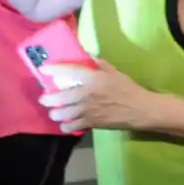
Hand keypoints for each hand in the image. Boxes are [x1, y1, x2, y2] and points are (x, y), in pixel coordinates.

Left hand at [38, 59, 153, 132]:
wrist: (139, 109)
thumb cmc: (128, 89)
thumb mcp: (116, 72)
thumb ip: (101, 65)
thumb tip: (88, 57)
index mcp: (93, 79)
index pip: (69, 71)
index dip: (54, 69)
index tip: (44, 69)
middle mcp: (85, 95)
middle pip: (58, 97)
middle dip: (47, 98)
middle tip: (45, 98)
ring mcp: (86, 111)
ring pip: (61, 114)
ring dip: (55, 113)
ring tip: (55, 112)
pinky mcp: (89, 123)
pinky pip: (70, 127)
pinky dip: (65, 126)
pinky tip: (67, 123)